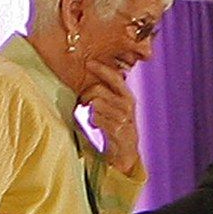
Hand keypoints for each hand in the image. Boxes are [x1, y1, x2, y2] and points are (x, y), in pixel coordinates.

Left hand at [80, 61, 140, 176]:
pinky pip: (95, 118)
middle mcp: (127, 105)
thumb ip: (109, 94)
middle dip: (86, 95)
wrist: (126, 151)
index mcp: (128, 97)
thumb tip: (95, 81)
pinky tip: (96, 126)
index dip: (102, 69)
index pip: (115, 78)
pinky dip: (91, 122)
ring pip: (95, 103)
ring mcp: (122, 116)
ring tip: (93, 116)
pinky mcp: (115, 128)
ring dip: (89, 111)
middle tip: (84, 102)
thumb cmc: (118, 126)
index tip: (89, 62)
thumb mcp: (119, 108)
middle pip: (98, 90)